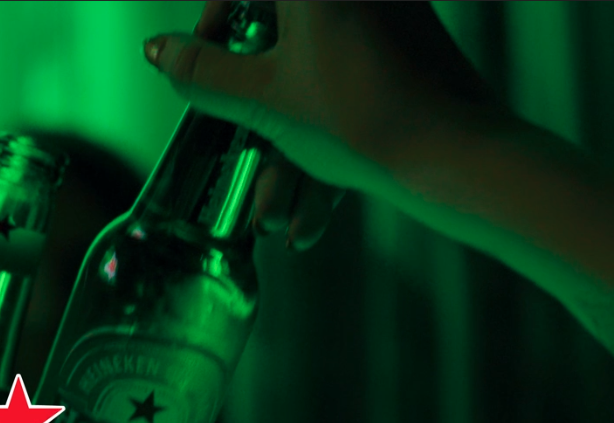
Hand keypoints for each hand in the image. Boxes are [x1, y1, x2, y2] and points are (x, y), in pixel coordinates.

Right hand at [144, 1, 501, 249]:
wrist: (456, 156)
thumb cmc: (363, 121)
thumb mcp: (264, 102)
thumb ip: (202, 74)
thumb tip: (157, 51)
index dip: (214, 20)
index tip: (206, 61)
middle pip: (279, 26)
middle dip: (256, 101)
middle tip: (247, 140)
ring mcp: (390, 13)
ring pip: (315, 68)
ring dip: (289, 143)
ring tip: (280, 210)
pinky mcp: (412, 50)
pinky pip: (351, 84)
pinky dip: (328, 138)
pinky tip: (315, 211)